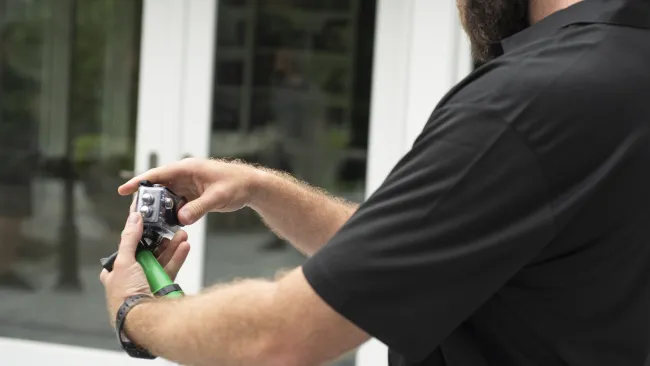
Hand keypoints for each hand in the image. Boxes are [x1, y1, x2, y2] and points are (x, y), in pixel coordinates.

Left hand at [100, 212, 189, 323]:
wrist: (143, 318)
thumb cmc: (126, 297)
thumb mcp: (123, 261)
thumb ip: (129, 239)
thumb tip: (133, 219)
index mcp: (115, 273)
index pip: (127, 249)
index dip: (137, 237)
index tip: (148, 226)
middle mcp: (132, 278)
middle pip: (147, 253)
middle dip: (159, 241)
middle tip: (168, 230)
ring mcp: (148, 283)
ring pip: (161, 260)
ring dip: (172, 247)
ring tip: (181, 235)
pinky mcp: (163, 287)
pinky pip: (171, 269)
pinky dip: (178, 258)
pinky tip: (184, 247)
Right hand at [118, 157, 261, 224]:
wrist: (252, 186)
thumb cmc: (237, 184)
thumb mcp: (217, 197)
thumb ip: (198, 208)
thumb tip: (180, 219)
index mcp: (188, 168)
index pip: (158, 174)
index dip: (139, 182)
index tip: (123, 190)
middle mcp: (185, 175)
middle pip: (159, 187)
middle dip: (147, 200)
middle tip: (136, 215)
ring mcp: (189, 185)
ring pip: (167, 197)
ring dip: (160, 209)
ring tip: (149, 223)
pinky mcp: (194, 194)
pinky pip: (178, 204)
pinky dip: (172, 213)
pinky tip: (169, 224)